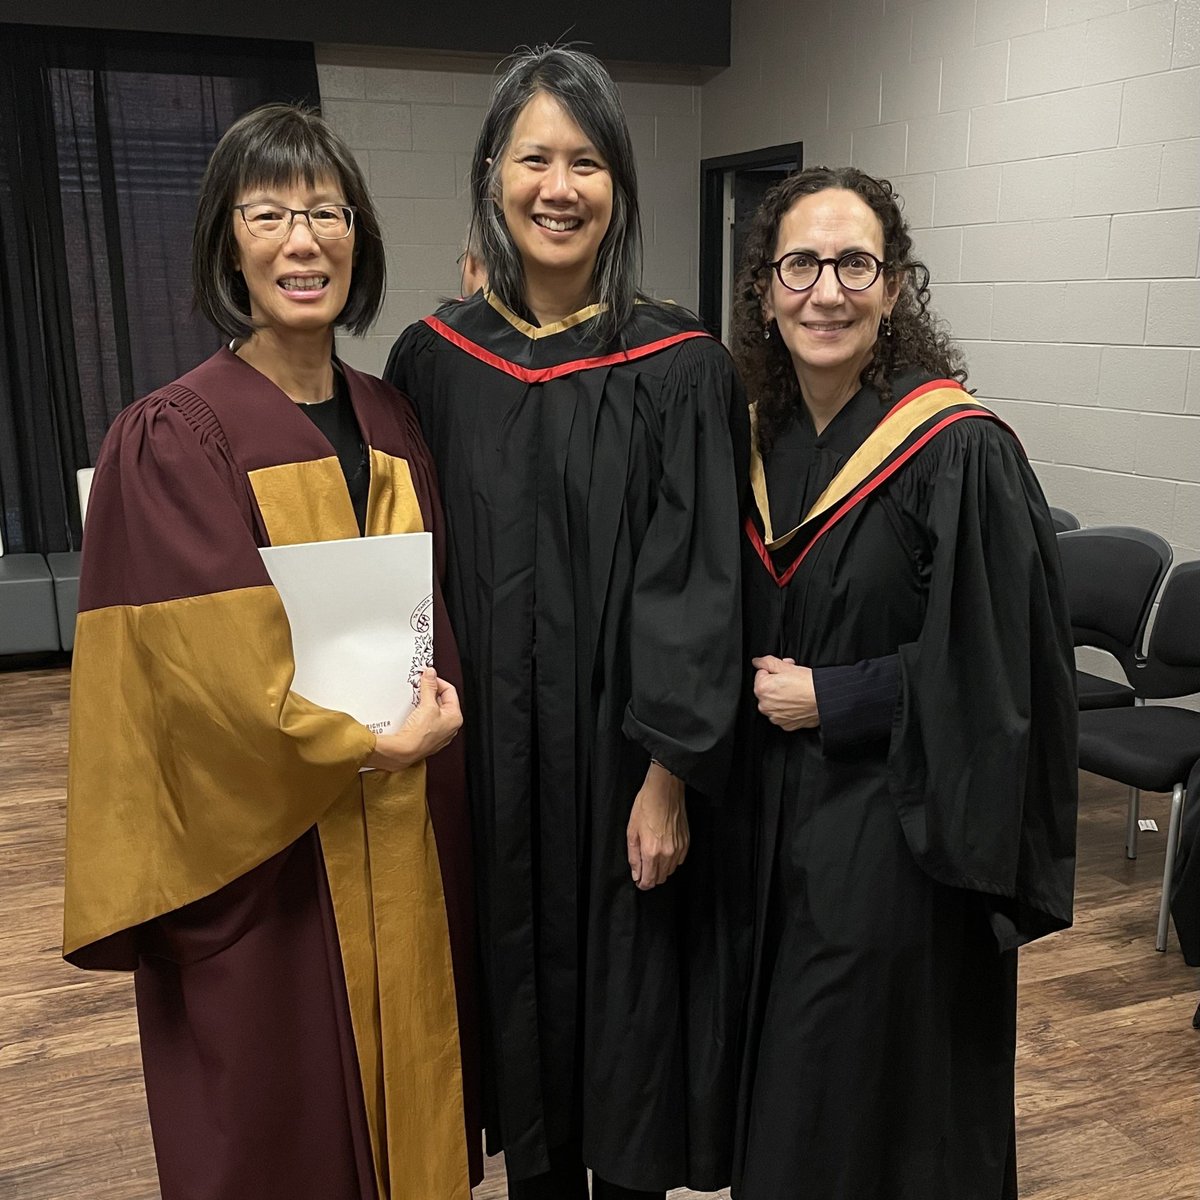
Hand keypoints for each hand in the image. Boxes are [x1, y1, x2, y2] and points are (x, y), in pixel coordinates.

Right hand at [364, 668, 461, 770]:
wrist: (403, 751)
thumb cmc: (419, 735)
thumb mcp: (427, 705)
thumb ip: (429, 686)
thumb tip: (431, 674)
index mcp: (455, 717)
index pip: (450, 691)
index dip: (438, 681)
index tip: (427, 677)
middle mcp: (450, 726)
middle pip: (441, 700)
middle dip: (430, 692)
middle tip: (420, 686)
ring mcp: (438, 731)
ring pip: (433, 709)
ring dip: (424, 701)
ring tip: (416, 698)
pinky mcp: (427, 735)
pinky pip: (425, 718)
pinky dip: (420, 712)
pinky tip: (413, 711)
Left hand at [626, 761, 688, 889]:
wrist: (665, 790)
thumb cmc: (646, 806)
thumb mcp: (632, 831)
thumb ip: (634, 856)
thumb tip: (636, 874)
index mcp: (651, 851)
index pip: (649, 880)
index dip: (643, 884)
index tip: (639, 881)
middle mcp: (667, 853)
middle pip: (661, 878)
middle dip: (651, 877)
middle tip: (644, 869)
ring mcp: (679, 848)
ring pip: (670, 871)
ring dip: (661, 870)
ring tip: (653, 858)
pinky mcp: (686, 842)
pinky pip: (679, 861)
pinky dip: (671, 861)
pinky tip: (664, 851)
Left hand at [752, 655, 819, 730]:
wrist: (824, 698)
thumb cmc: (808, 684)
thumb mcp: (786, 667)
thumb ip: (767, 662)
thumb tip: (757, 661)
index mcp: (762, 689)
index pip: (761, 675)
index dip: (774, 670)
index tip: (784, 671)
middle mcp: (765, 705)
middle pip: (766, 690)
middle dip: (776, 683)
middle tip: (791, 680)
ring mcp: (775, 717)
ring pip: (773, 703)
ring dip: (781, 697)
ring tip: (796, 691)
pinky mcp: (786, 725)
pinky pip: (782, 715)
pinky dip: (788, 709)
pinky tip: (797, 702)